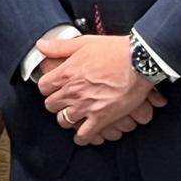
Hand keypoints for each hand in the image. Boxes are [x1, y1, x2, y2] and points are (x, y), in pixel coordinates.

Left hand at [37, 35, 164, 144]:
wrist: (139, 62)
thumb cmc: (114, 50)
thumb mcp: (83, 43)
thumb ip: (59, 46)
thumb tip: (41, 45)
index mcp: (66, 73)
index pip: (43, 86)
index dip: (47, 87)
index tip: (52, 87)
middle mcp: (72, 91)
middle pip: (51, 105)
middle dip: (55, 103)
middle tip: (62, 102)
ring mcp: (86, 106)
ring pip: (63, 121)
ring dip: (66, 119)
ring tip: (71, 117)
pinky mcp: (101, 118)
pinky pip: (84, 135)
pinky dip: (81, 138)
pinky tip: (82, 136)